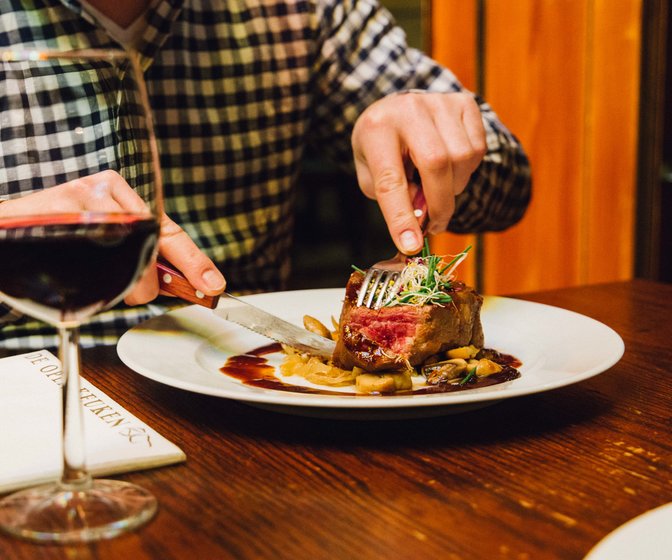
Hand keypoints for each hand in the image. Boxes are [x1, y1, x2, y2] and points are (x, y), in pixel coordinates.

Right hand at [0, 170, 225, 303]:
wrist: (6, 227)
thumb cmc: (62, 237)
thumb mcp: (107, 239)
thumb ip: (142, 255)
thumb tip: (183, 281)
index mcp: (121, 193)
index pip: (168, 230)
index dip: (193, 261)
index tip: (212, 284)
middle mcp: (105, 191)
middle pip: (149, 247)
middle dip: (147, 281)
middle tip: (139, 292)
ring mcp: (80, 200)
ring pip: (125, 257)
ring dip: (120, 281)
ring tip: (102, 279)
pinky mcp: (58, 213)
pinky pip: (93, 258)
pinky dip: (94, 275)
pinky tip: (81, 268)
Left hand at [351, 91, 486, 253]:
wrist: (396, 110)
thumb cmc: (382, 148)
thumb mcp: (371, 174)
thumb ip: (392, 198)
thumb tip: (420, 218)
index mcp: (376, 129)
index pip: (390, 179)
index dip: (401, 216)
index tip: (411, 245)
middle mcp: (409, 109)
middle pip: (436, 165)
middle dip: (439, 205)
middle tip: (434, 225)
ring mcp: (439, 102)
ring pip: (462, 159)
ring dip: (453, 188)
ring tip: (436, 188)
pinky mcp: (464, 103)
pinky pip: (477, 149)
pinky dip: (466, 171)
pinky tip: (449, 169)